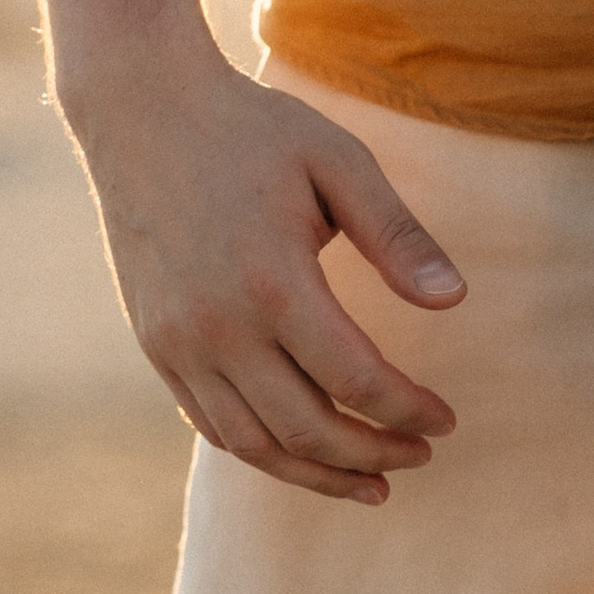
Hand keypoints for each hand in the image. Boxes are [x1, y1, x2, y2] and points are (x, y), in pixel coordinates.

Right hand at [66, 36, 467, 501]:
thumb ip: (397, 235)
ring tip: (370, 484)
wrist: (139, 108)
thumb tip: (454, 301)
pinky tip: (303, 453)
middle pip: (308, 429)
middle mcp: (219, 327)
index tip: (446, 420)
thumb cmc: (251, 129)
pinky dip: (263, 450)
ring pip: (255, 444)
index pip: (356, 381)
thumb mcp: (338, 162)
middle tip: (419, 455)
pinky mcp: (156, 347)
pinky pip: (212, 425)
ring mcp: (179, 344)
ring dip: (318, 474)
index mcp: (273, 282)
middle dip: (373, 454)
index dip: (410, 411)